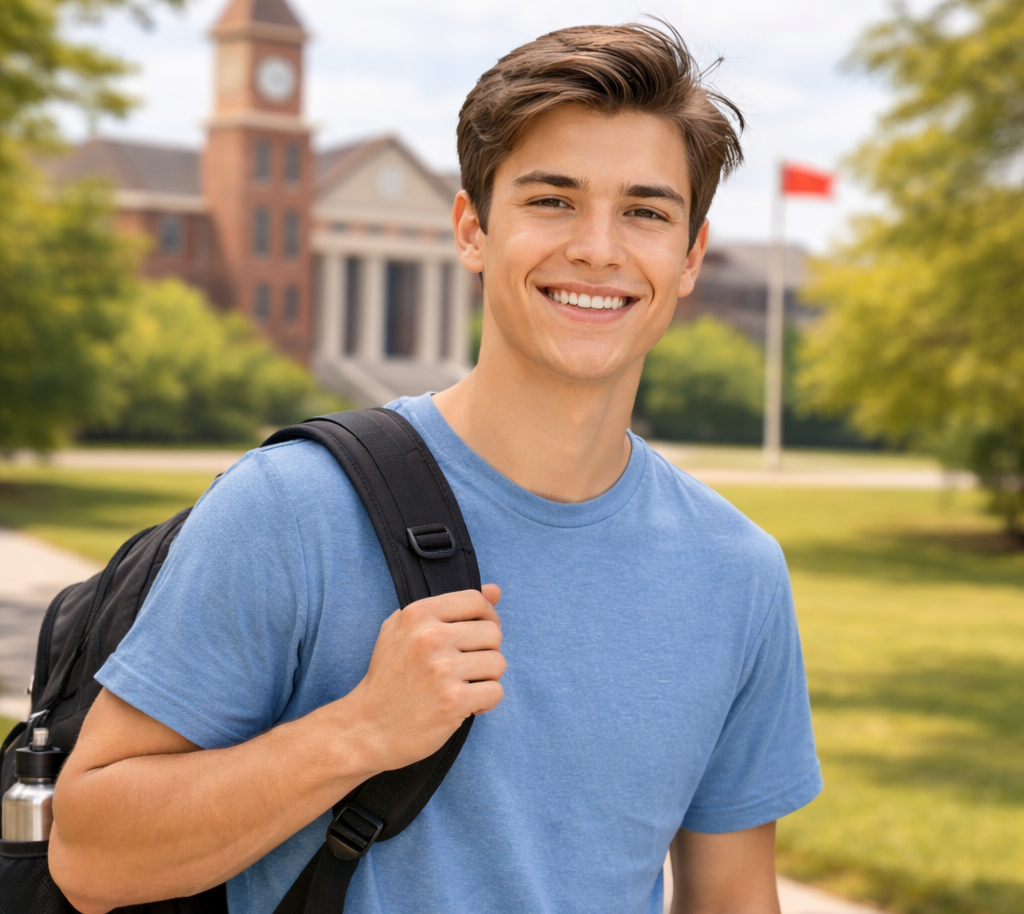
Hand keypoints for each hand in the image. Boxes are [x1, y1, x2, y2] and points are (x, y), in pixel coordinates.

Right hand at [341, 584, 504, 773]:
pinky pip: (496, 691)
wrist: (367, 728)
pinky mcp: (454, 700)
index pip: (475, 600)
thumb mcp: (402, 631)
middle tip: (465, 669)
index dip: (487, 616)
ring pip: (498, 662)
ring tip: (463, 687)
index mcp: (418, 615)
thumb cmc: (388, 679)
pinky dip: (485, 702)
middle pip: (493, 632)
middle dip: (485, 652)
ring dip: (487, 679)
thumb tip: (496, 591)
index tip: (479, 635)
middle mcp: (431, 637)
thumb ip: (448, 607)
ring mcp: (443, 669)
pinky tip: (464, 706)